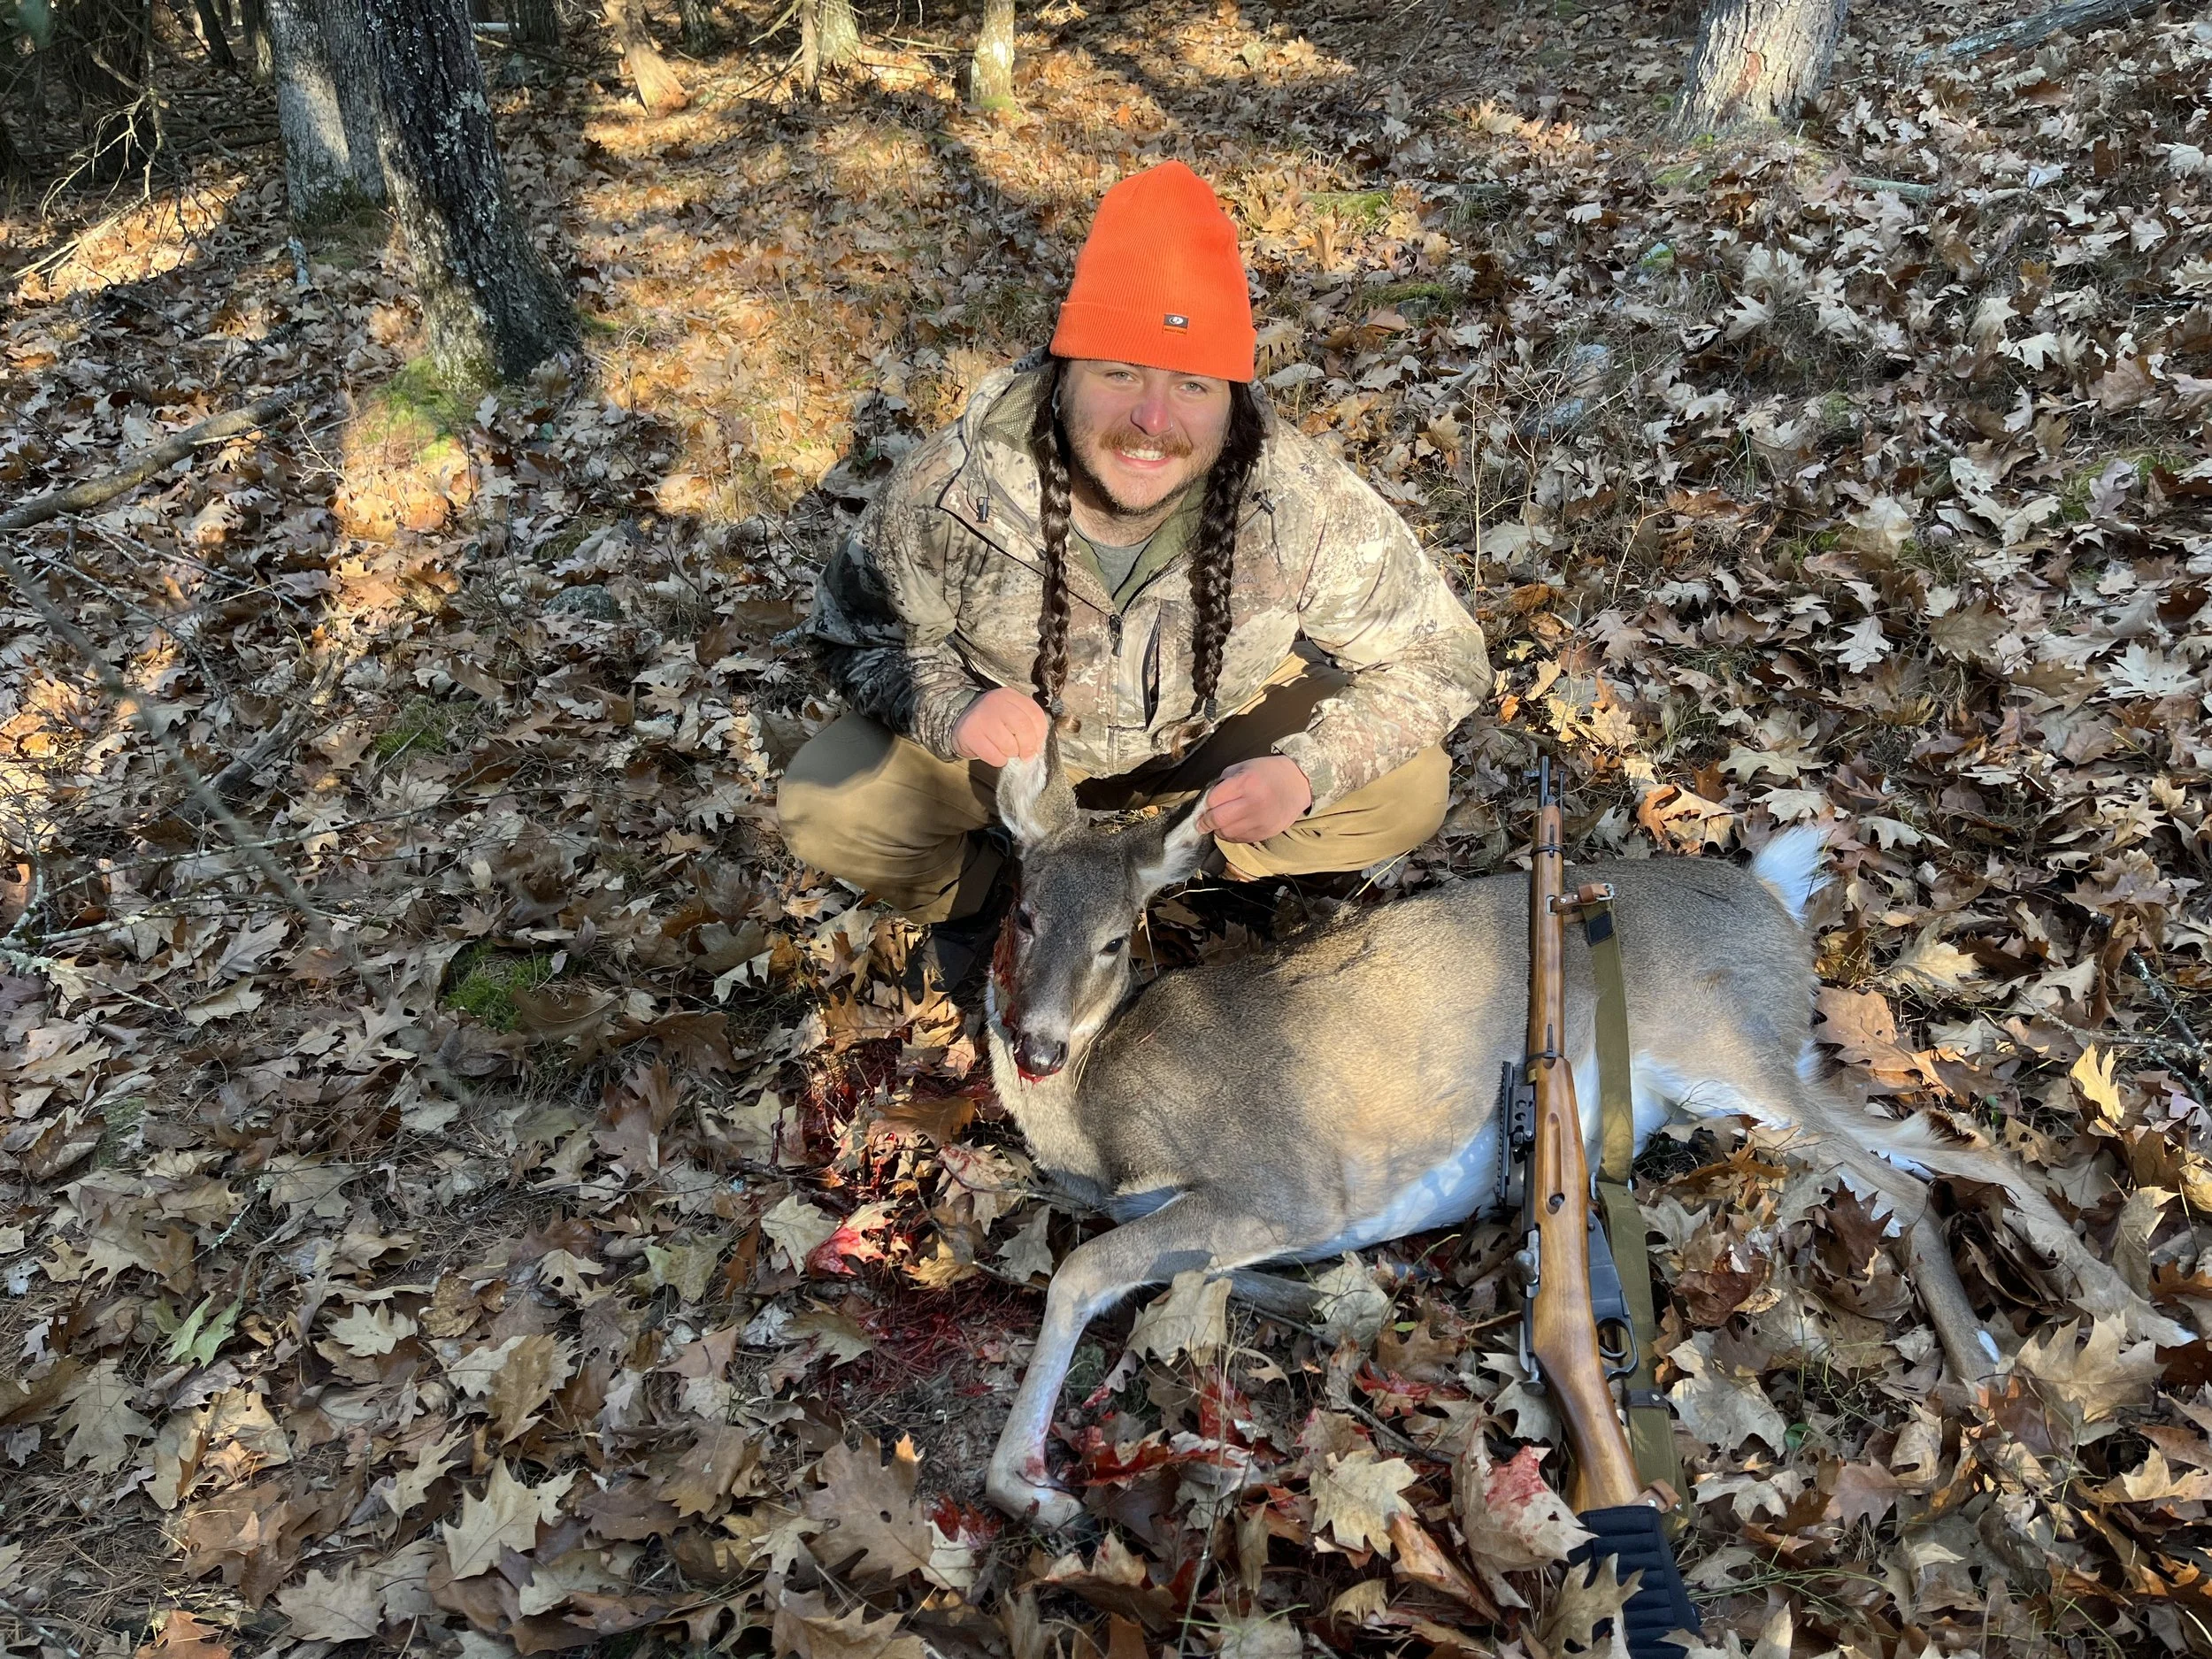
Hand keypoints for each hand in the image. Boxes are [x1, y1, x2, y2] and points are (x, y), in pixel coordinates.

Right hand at [953, 687, 1049, 765]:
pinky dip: (998, 760)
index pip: (1035, 713)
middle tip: (1026, 755)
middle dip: (1028, 746)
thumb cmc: (990, 722)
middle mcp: (995, 702)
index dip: (1040, 733)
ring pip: (1009, 745)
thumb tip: (1037, 748)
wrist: (958, 722)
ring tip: (1004, 750)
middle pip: (1024, 727)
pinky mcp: (970, 734)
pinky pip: (994, 756)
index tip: (1037, 745)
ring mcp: (981, 717)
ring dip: (1010, 754)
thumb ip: (1026, 725)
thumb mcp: (1009, 714)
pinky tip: (993, 753)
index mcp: (1008, 695)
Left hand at [1197, 756, 1311, 843]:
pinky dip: (1232, 835)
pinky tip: (1234, 827)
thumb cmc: (1269, 772)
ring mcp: (1260, 820)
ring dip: (1218, 830)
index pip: (1214, 799)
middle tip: (1202, 822)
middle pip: (1218, 819)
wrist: (1299, 783)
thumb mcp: (1245, 766)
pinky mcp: (1265, 832)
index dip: (1206, 803)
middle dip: (1205, 821)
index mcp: (1246, 783)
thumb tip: (1209, 800)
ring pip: (1227, 833)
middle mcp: (1253, 803)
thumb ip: (1225, 781)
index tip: (1205, 805)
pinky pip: (1240, 839)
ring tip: (1220, 824)